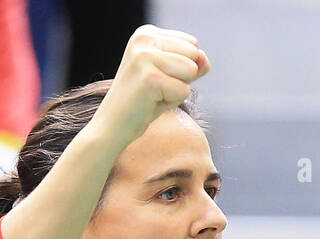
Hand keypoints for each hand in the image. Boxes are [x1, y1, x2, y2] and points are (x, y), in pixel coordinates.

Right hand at [92, 25, 210, 149]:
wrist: (114, 124)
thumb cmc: (144, 101)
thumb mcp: (172, 77)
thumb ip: (193, 64)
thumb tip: (205, 58)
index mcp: (147, 33)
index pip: (192, 45)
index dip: (181, 68)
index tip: (155, 78)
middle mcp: (144, 39)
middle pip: (193, 55)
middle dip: (182, 78)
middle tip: (156, 88)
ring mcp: (145, 56)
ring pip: (191, 70)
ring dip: (177, 89)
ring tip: (154, 94)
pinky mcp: (150, 78)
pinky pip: (184, 91)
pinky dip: (172, 102)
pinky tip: (150, 102)